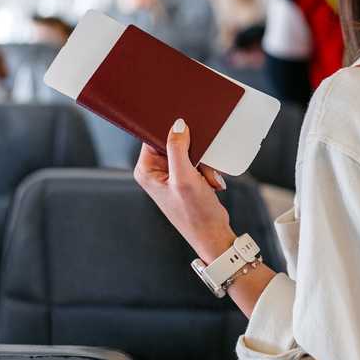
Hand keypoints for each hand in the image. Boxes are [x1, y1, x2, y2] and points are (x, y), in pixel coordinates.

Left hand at [134, 118, 235, 261]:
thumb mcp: (185, 178)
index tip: (188, 139)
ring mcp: (171, 175)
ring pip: (190, 152)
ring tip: (206, 180)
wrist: (212, 234)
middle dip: (194, 153)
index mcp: (146, 170)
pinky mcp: (185, 178)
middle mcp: (156, 171)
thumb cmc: (194, 214)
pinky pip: (198, 162)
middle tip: (201, 168)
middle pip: (175, 143)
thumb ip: (178, 149)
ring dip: (203, 164)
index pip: (154, 137)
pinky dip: (207, 171)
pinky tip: (210, 184)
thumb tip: (177, 125)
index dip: (172, 134)